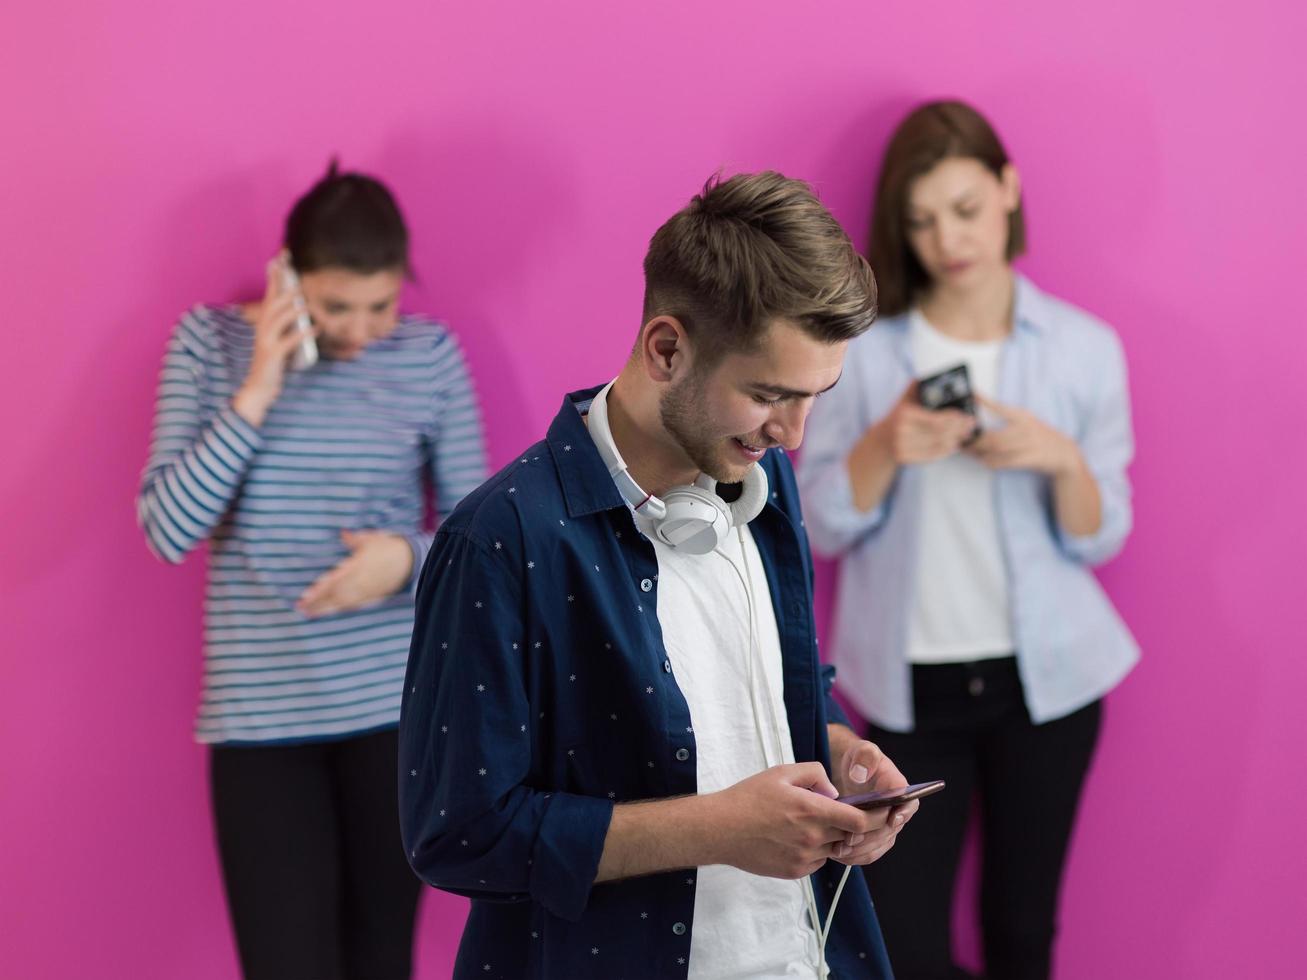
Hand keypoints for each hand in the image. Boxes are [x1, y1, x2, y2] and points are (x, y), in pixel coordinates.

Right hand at [232, 253, 318, 425]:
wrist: (258, 389)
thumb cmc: (272, 366)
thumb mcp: (279, 343)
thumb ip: (287, 329)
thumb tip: (304, 316)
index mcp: (263, 325)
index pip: (268, 297)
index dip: (273, 279)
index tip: (278, 261)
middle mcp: (262, 330)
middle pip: (271, 304)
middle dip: (282, 289)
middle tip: (296, 278)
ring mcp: (265, 342)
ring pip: (278, 320)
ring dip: (292, 309)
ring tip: (305, 302)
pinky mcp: (273, 355)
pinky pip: (289, 341)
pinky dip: (303, 334)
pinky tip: (316, 329)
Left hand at [296, 530, 413, 616]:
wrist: (410, 561)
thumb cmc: (388, 547)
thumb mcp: (371, 539)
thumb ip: (354, 539)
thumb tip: (343, 534)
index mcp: (359, 567)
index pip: (335, 581)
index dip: (320, 590)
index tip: (305, 596)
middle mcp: (361, 582)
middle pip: (335, 595)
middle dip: (317, 602)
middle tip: (299, 607)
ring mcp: (366, 591)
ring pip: (342, 603)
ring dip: (324, 608)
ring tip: (307, 612)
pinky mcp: (372, 596)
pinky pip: (352, 605)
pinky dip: (338, 608)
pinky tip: (326, 610)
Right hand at [705, 762, 889, 878]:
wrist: (720, 829)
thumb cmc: (749, 797)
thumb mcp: (782, 772)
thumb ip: (815, 774)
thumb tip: (834, 792)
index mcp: (812, 810)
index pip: (860, 821)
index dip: (876, 817)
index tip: (883, 811)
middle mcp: (812, 837)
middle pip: (853, 837)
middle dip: (859, 827)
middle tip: (855, 816)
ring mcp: (803, 857)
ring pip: (835, 849)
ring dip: (835, 838)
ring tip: (813, 823)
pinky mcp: (794, 871)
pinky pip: (818, 861)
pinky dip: (817, 850)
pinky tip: (797, 837)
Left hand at [826, 732, 918, 865]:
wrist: (853, 772)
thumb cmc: (861, 760)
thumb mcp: (863, 751)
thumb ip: (865, 756)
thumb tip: (860, 774)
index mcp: (899, 787)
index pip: (909, 803)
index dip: (903, 813)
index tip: (892, 820)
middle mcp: (897, 809)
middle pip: (891, 829)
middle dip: (871, 836)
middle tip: (850, 838)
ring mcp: (887, 825)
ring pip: (880, 844)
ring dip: (861, 850)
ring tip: (839, 850)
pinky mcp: (875, 836)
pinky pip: (870, 851)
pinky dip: (856, 856)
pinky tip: (838, 854)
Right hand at [875, 382, 977, 465]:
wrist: (882, 439)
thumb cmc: (899, 416)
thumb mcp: (904, 399)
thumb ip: (916, 387)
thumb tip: (930, 374)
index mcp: (905, 414)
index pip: (936, 419)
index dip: (954, 419)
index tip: (966, 416)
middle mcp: (902, 431)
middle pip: (939, 433)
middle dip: (959, 429)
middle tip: (971, 425)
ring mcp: (902, 446)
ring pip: (937, 445)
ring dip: (955, 440)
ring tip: (964, 434)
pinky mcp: (905, 458)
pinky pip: (931, 455)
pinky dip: (945, 451)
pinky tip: (953, 445)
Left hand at [966, 395, 1081, 475]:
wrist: (1064, 453)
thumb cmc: (1040, 435)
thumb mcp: (1028, 420)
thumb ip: (1007, 416)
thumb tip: (981, 410)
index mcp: (1024, 417)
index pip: (1002, 407)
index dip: (986, 401)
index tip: (972, 394)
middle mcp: (1026, 429)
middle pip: (993, 435)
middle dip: (974, 439)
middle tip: (961, 438)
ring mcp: (1028, 445)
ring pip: (996, 449)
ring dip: (978, 451)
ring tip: (967, 450)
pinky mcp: (1029, 459)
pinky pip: (1004, 462)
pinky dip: (990, 462)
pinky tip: (982, 459)